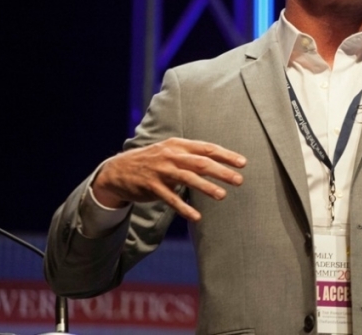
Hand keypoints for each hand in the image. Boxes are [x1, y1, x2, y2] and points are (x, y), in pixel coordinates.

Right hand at [92, 138, 246, 221]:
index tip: (243, 163)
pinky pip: (171, 198)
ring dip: (207, 187)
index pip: (207, 148)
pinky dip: (184, 208)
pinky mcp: (151, 186)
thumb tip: (218, 162)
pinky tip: (197, 216)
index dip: (226, 155)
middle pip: (201, 162)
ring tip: (222, 195)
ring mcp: (161, 170)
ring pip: (188, 178)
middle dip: (222, 171)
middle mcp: (171, 155)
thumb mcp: (170, 151)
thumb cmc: (152, 161)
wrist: (118, 170)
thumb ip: (191, 155)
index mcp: (178, 145)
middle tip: (239, 180)